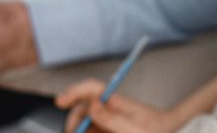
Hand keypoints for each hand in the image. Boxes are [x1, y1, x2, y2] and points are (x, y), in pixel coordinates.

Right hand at [57, 80, 181, 132]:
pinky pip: (93, 130)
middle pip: (83, 108)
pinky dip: (88, 132)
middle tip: (74, 132)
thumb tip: (92, 105)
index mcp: (117, 101)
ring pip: (85, 122)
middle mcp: (110, 107)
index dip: (74, 91)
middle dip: (75, 120)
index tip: (60, 101)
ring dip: (81, 129)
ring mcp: (109, 119)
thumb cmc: (156, 130)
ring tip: (83, 132)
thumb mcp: (135, 129)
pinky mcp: (108, 129)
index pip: (91, 88)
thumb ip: (112, 118)